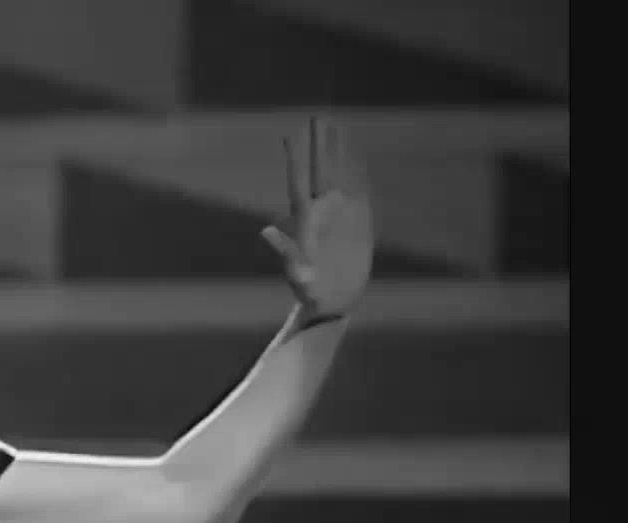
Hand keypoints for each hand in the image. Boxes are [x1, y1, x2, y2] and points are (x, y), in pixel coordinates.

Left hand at [262, 117, 373, 317]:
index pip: (299, 181)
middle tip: (316, 116)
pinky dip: (358, 171)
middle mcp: (321, 211)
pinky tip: (358, 156)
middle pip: (320, 169)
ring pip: (339, 174)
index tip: (291, 134)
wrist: (332, 301)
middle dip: (318, 143)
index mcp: (304, 219)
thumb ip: (285, 250)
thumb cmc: (309, 289)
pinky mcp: (358, 221)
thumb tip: (266, 231)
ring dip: (338, 151)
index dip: (296, 158)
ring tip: (337, 126)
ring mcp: (340, 214)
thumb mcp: (296, 272)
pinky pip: (360, 189)